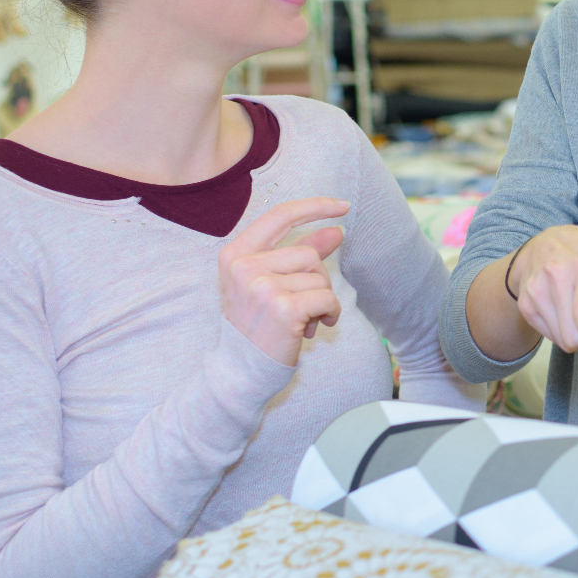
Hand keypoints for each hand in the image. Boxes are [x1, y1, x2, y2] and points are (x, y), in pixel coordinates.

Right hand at [219, 198, 347, 366]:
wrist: (242, 372)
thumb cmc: (258, 326)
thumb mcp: (271, 284)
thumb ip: (300, 254)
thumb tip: (336, 230)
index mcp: (235, 254)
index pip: (279, 216)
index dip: (314, 206)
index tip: (343, 205)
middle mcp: (244, 266)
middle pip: (308, 254)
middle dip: (317, 279)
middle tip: (301, 305)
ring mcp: (262, 286)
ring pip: (320, 277)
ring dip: (322, 299)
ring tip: (302, 319)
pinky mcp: (283, 307)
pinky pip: (327, 298)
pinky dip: (330, 313)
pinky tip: (314, 327)